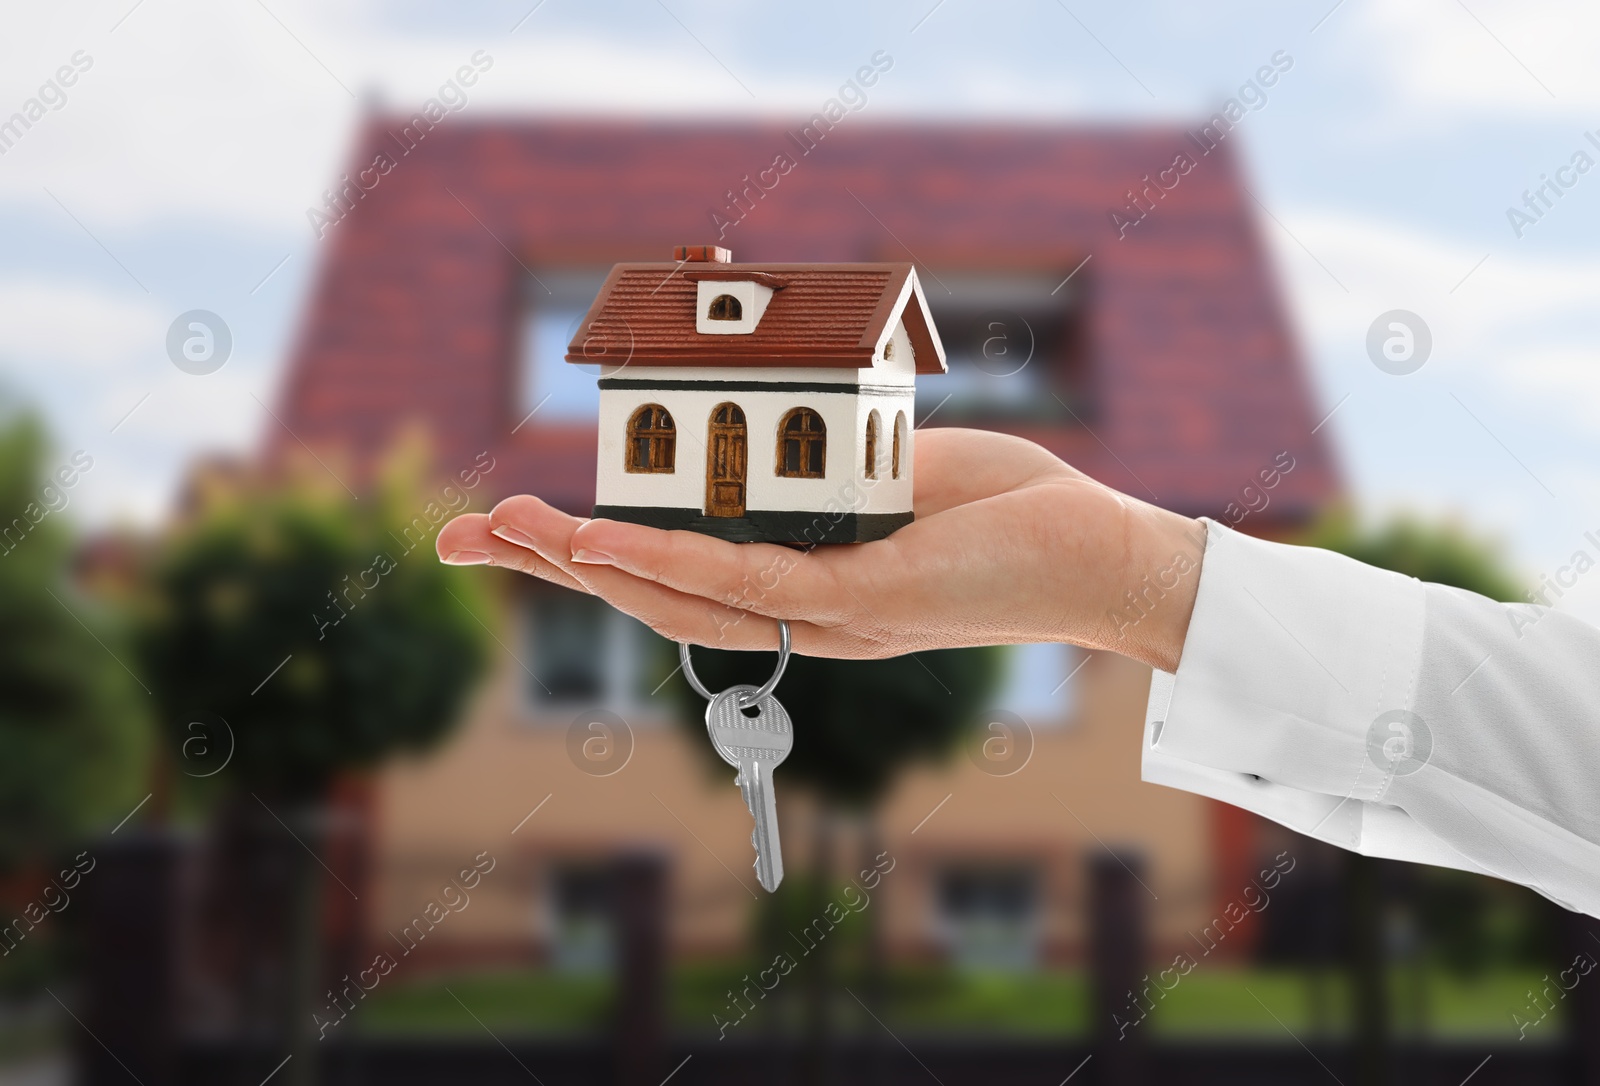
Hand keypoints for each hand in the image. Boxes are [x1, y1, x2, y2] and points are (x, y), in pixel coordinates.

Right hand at [436, 428, 1204, 671]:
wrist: (1107, 551)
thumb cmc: (1010, 506)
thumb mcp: (896, 465)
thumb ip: (824, 462)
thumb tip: (773, 425)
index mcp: (804, 582)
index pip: (677, 571)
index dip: (592, 554)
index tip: (514, 525)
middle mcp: (803, 614)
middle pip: (655, 595)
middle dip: (553, 567)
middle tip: (458, 535)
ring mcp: (828, 617)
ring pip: (683, 598)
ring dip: (588, 566)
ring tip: (506, 534)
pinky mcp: (864, 603)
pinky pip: (748, 585)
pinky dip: (668, 562)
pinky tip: (605, 542)